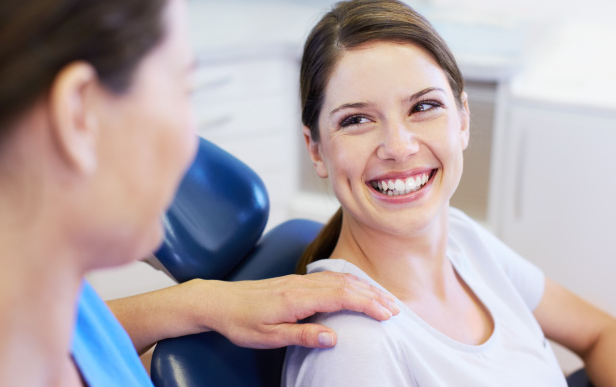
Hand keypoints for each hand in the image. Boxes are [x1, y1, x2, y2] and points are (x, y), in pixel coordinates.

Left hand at [189, 272, 399, 348]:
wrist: (219, 301)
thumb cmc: (241, 322)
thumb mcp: (268, 336)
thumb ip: (302, 335)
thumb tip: (334, 337)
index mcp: (297, 298)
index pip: (342, 296)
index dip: (368, 304)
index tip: (387, 314)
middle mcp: (302, 284)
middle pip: (347, 284)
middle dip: (374, 295)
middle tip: (396, 309)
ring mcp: (300, 280)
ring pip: (340, 278)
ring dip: (364, 287)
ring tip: (384, 299)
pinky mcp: (296, 281)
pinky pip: (330, 277)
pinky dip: (350, 282)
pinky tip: (357, 288)